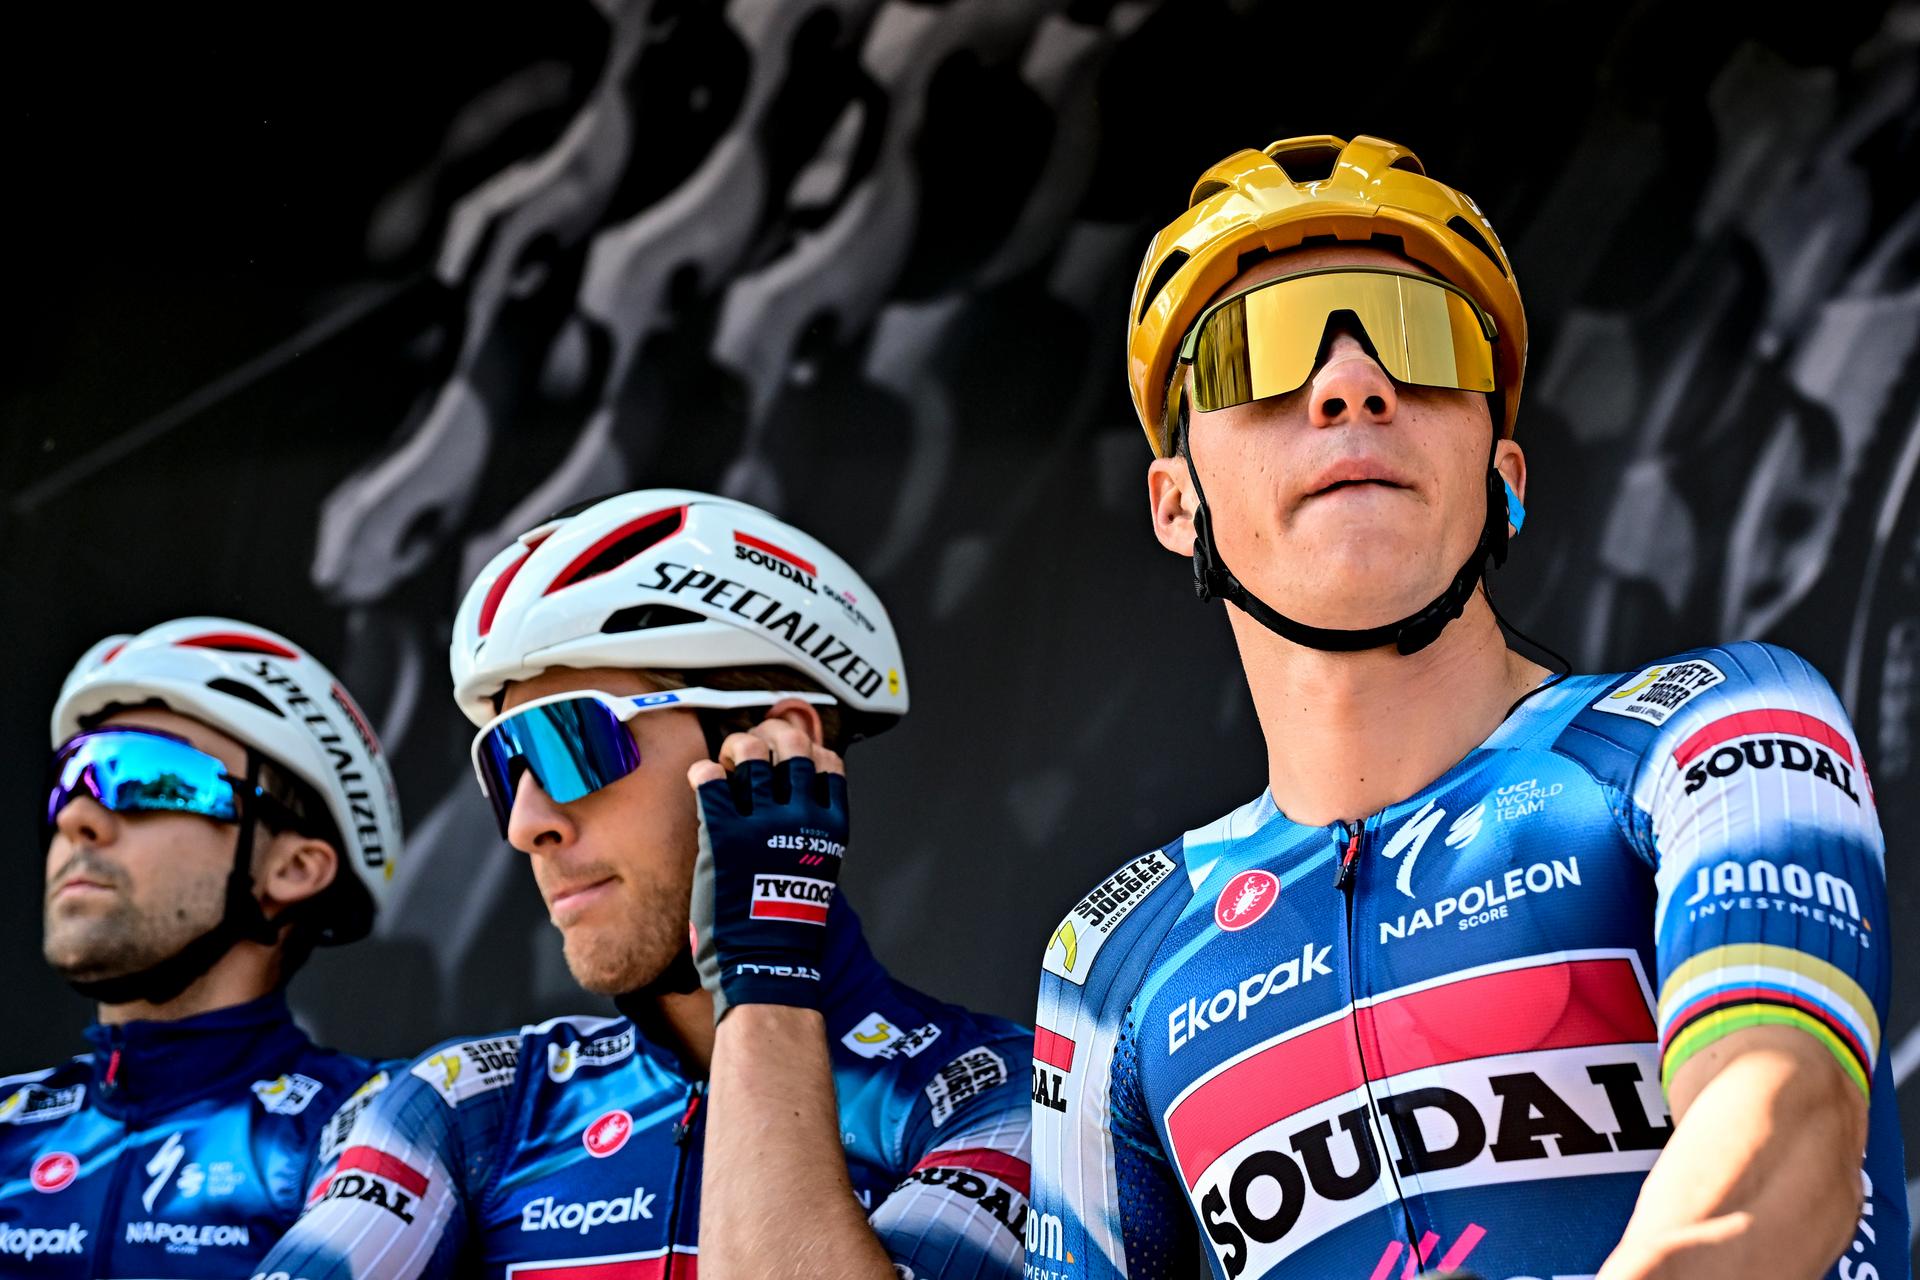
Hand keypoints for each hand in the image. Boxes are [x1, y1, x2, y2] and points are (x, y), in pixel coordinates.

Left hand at [688, 718, 847, 1021]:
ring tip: (729, 763)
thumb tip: (791, 802)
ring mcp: (760, 822)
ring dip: (737, 748)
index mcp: (828, 825)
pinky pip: (710, 778)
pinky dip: (704, 771)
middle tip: (756, 748)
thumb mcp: (816, 868)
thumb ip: (807, 831)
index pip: (827, 760)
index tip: (790, 757)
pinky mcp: (722, 833)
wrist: (767, 961)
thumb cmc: (789, 924)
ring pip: (751, 751)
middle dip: (773, 736)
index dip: (807, 750)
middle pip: (792, 744)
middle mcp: (799, 816)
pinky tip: (703, 779)